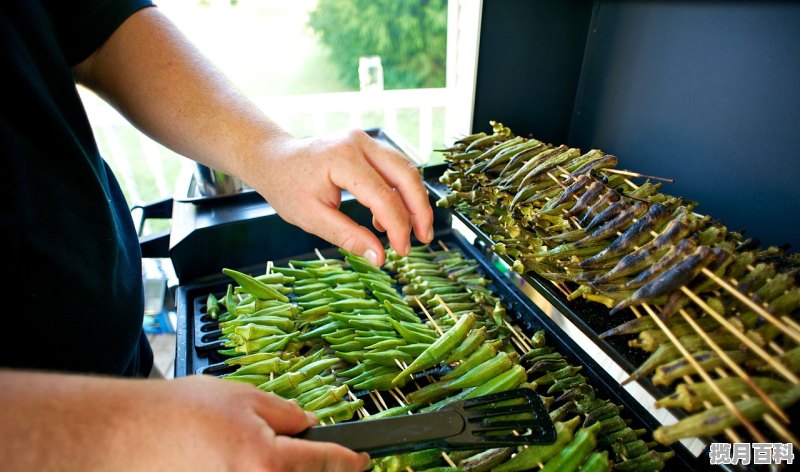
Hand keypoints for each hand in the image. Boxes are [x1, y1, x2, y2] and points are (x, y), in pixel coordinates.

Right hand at [127, 376, 370, 471]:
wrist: (122, 435)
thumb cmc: (180, 411)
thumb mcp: (242, 397)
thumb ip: (284, 413)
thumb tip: (309, 424)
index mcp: (268, 462)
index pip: (325, 464)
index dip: (349, 462)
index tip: (362, 461)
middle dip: (319, 471)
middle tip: (325, 460)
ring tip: (268, 455)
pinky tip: (246, 463)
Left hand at [247, 129, 434, 265]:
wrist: (272, 158)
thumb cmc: (286, 186)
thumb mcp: (312, 218)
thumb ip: (348, 236)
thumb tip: (380, 258)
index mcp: (342, 159)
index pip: (383, 196)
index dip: (398, 227)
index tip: (401, 252)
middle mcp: (359, 143)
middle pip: (406, 175)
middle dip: (420, 210)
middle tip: (424, 239)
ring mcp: (365, 140)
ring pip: (405, 170)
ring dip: (413, 201)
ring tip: (410, 233)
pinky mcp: (368, 145)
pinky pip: (394, 168)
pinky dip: (400, 193)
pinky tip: (386, 219)